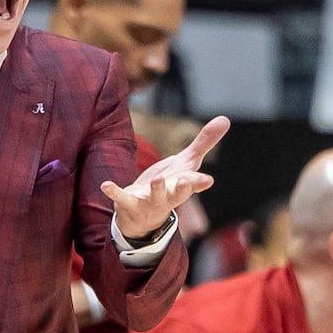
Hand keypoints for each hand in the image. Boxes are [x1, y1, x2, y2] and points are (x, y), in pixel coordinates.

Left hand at [103, 116, 230, 238]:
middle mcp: (169, 196)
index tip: (207, 181)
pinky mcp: (130, 203)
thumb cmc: (171, 184)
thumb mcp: (187, 162)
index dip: (199, 182)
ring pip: (154, 197)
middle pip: (177, 194)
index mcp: (183, 185)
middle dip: (182, 189)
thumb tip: (226, 118)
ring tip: (156, 179)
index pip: (194, 184)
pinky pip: (122, 198)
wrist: (145, 214)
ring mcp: (149, 202)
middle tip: (186, 182)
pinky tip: (106, 185)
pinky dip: (115, 192)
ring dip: (156, 189)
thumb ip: (204, 142)